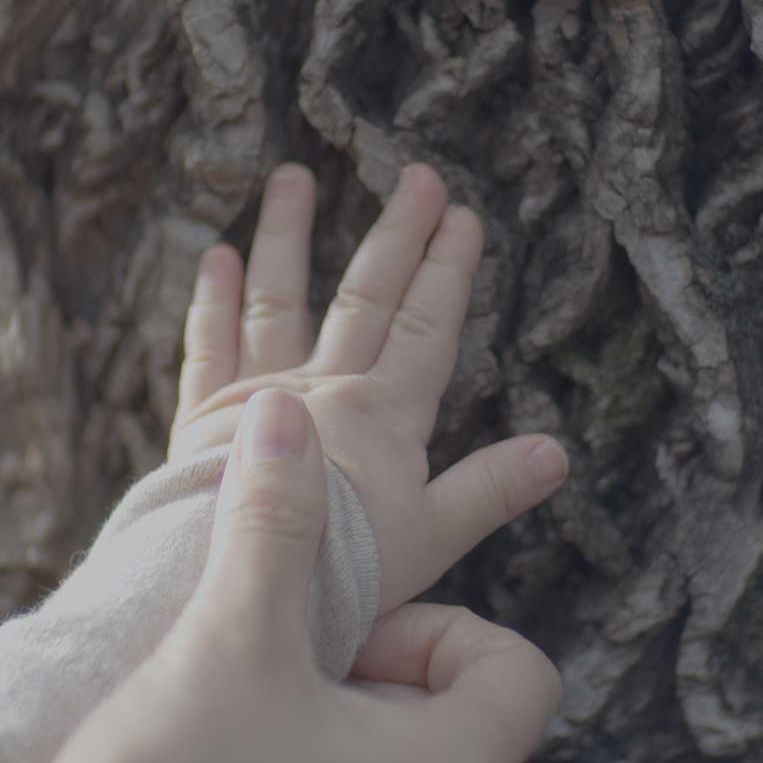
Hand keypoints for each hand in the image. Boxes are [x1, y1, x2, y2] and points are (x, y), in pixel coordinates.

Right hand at [3, 391, 561, 762]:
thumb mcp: (226, 646)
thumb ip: (272, 526)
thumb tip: (287, 416)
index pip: (518, 668)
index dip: (437, 628)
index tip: (342, 634)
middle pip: (454, 714)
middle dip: (370, 672)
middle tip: (275, 676)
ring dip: (329, 725)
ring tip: (240, 724)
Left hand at [171, 162, 567, 611]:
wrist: (241, 586)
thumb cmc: (341, 574)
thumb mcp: (432, 539)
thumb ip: (490, 490)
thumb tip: (557, 452)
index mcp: (385, 415)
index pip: (426, 327)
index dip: (448, 272)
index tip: (465, 217)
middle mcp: (326, 388)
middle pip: (367, 296)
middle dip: (399, 235)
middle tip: (420, 177)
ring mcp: (260, 394)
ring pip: (279, 298)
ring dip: (287, 236)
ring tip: (291, 176)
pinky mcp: (205, 415)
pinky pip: (208, 344)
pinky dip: (212, 299)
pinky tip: (216, 255)